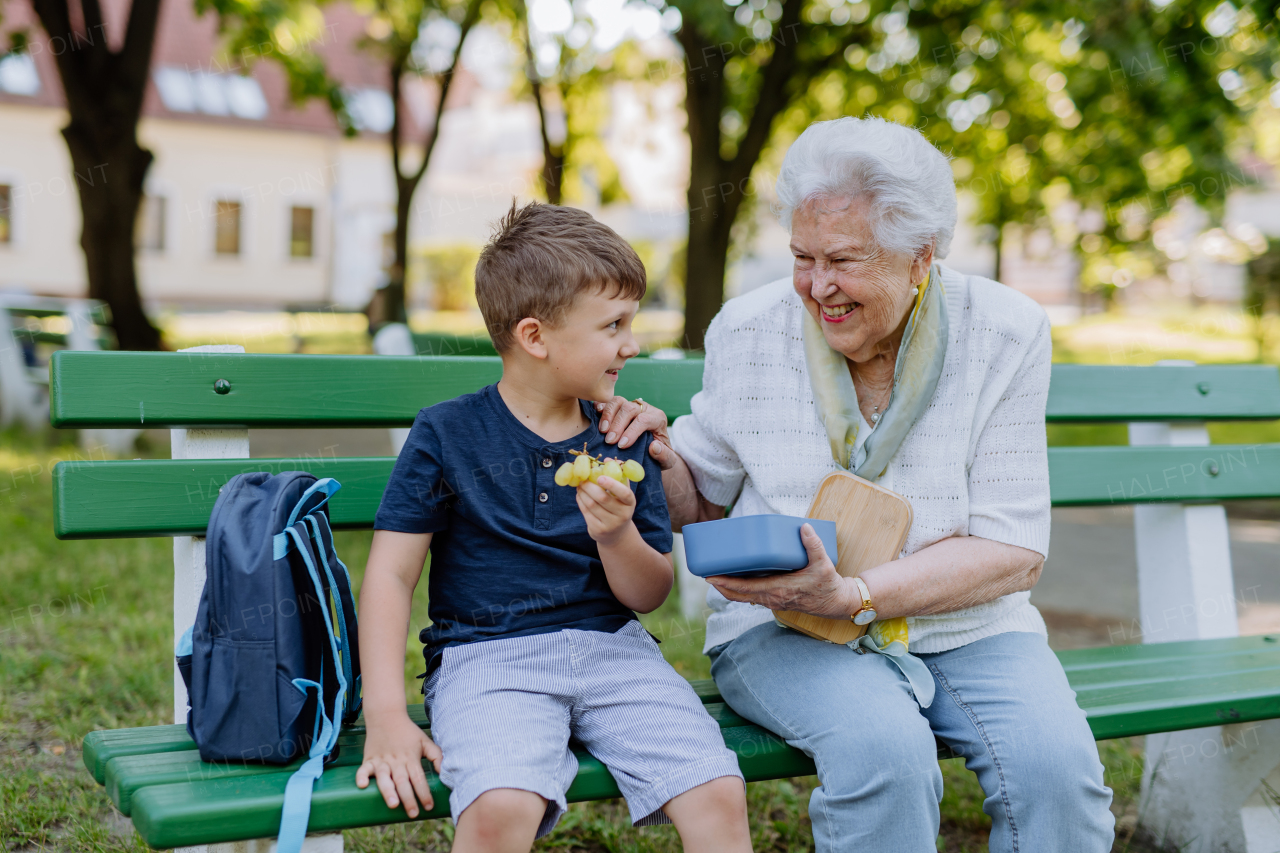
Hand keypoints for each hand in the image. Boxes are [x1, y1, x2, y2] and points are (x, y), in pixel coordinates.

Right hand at [356, 711, 442, 817]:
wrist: (387, 715)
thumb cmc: (408, 732)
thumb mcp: (425, 741)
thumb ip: (436, 755)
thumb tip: (444, 771)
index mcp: (411, 758)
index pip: (419, 778)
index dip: (424, 793)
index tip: (429, 806)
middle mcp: (396, 761)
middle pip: (403, 781)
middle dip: (408, 798)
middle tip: (413, 813)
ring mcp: (382, 760)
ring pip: (384, 777)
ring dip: (388, 791)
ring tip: (393, 804)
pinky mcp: (369, 759)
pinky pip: (364, 769)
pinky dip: (362, 777)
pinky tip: (362, 785)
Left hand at [576, 475, 636, 546]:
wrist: (616, 534)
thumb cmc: (619, 507)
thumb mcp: (623, 493)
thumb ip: (618, 476)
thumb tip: (607, 460)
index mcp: (630, 503)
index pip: (624, 493)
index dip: (612, 484)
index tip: (600, 477)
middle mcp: (622, 515)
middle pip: (602, 498)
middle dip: (589, 486)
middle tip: (582, 479)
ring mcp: (610, 525)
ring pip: (591, 505)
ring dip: (582, 493)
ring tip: (579, 486)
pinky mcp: (598, 530)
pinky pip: (586, 512)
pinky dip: (580, 501)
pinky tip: (580, 495)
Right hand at [594, 397, 676, 471]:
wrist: (654, 451)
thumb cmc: (660, 455)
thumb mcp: (668, 460)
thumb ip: (665, 455)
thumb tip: (654, 446)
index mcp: (658, 418)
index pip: (644, 420)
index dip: (632, 431)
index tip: (621, 445)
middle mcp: (645, 409)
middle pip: (629, 408)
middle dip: (618, 424)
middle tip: (609, 441)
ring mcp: (631, 406)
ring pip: (618, 401)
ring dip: (608, 415)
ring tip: (602, 431)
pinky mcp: (620, 407)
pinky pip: (609, 401)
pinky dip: (602, 406)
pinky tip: (596, 413)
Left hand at [708, 523, 856, 617]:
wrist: (837, 603)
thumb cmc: (828, 585)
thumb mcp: (823, 564)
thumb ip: (813, 545)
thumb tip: (803, 527)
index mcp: (779, 590)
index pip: (745, 588)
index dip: (726, 583)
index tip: (711, 577)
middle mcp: (772, 598)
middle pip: (738, 595)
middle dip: (721, 586)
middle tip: (706, 574)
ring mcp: (773, 601)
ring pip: (744, 598)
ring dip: (729, 589)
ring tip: (716, 576)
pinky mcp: (776, 600)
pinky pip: (752, 597)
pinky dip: (740, 591)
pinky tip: (736, 580)